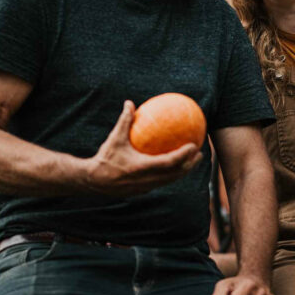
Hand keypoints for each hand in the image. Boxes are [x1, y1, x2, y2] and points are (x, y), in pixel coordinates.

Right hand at [85, 101, 202, 195]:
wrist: (94, 181)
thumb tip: (130, 103)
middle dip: (190, 165)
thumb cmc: (105, 158)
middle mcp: (147, 180)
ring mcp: (146, 187)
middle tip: (200, 153)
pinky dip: (172, 175)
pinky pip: (163, 182)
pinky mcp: (143, 190)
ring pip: (170, 180)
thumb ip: (124, 121)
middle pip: (175, 174)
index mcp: (143, 167)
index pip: (169, 162)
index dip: (183, 155)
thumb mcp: (114, 138)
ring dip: (183, 171)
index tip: (194, 146)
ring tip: (193, 161)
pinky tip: (175, 166)